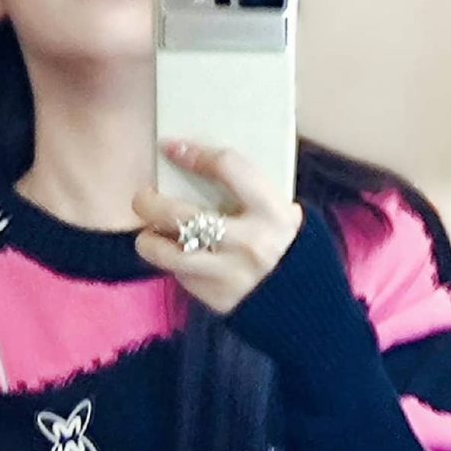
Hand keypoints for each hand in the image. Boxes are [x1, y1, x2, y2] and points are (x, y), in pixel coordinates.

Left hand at [132, 141, 303, 316]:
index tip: (170, 147)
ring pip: (170, 254)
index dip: (194, 153)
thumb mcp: (281, 211)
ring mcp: (233, 274)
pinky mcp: (219, 298)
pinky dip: (174, 264)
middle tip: (143, 197)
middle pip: (183, 215)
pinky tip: (178, 256)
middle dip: (151, 203)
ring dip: (149, 241)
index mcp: (272, 211)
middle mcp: (251, 243)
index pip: (228, 168)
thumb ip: (249, 192)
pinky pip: (182, 277)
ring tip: (148, 234)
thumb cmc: (288, 244)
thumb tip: (200, 161)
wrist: (307, 303)